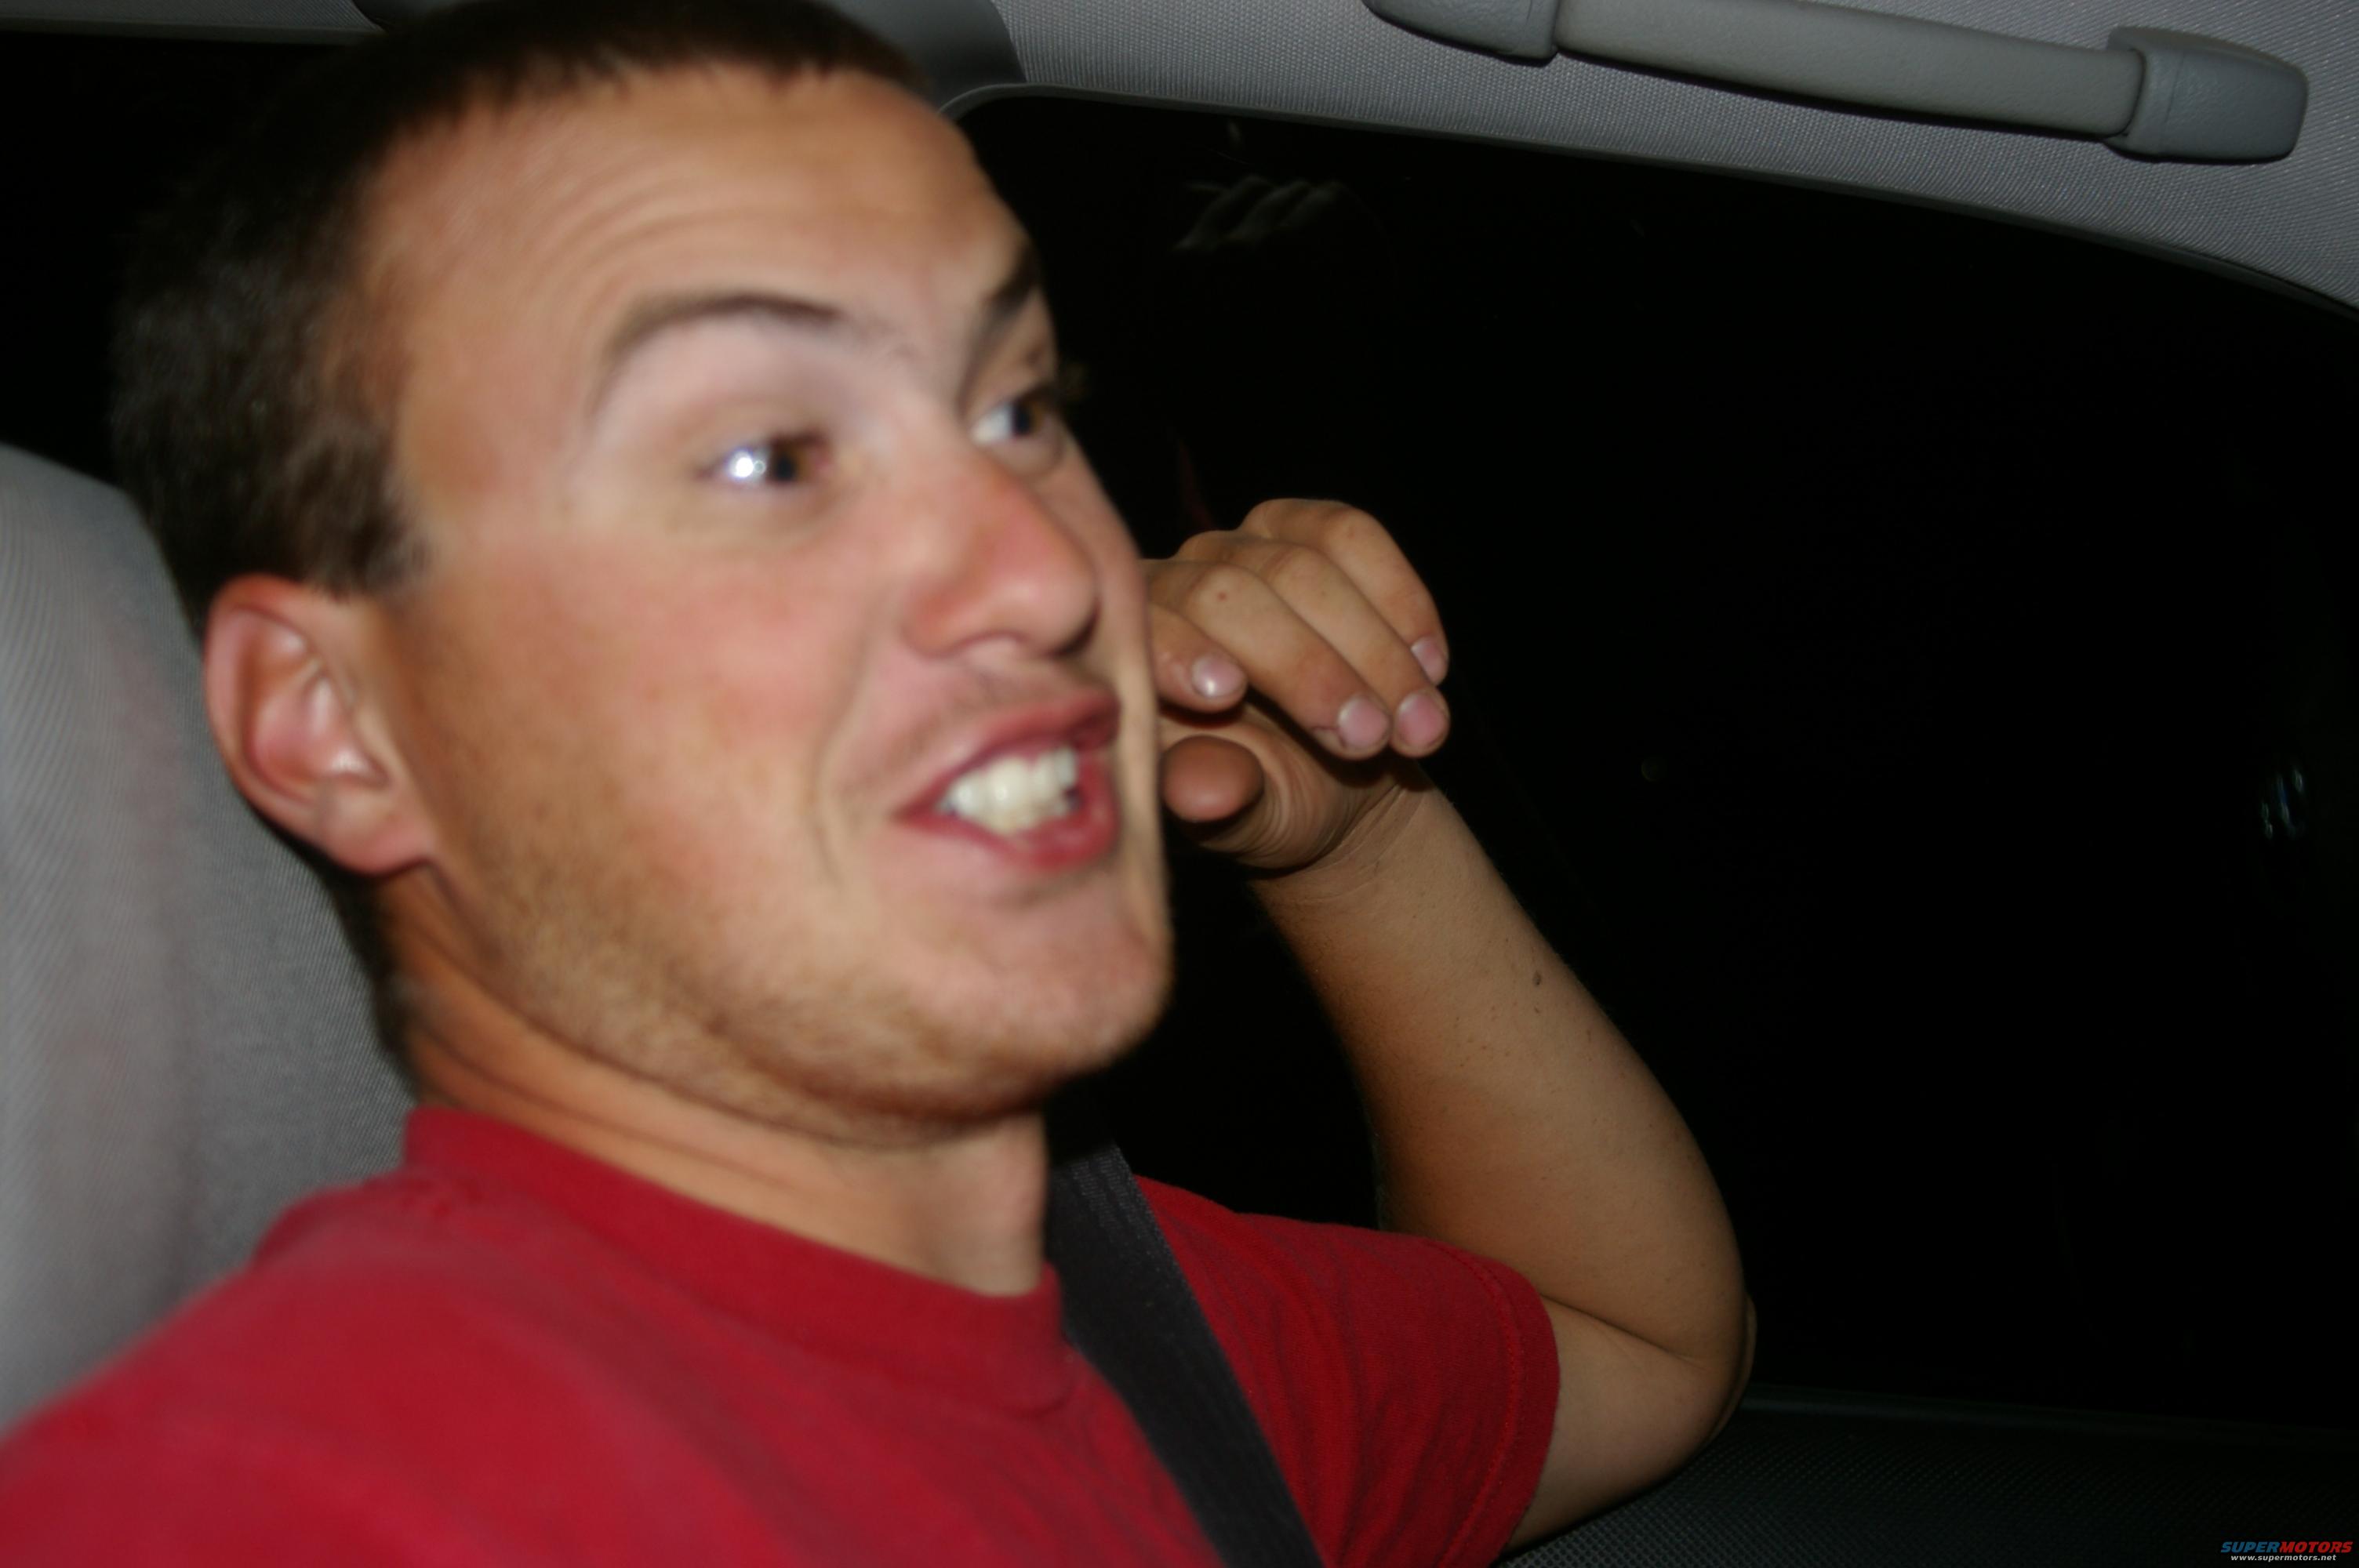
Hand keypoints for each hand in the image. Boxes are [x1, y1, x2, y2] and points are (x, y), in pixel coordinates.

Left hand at [1145, 499, 1449, 874]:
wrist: (1337, 778)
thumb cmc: (1268, 801)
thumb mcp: (1243, 819)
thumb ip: (1217, 799)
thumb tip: (1201, 791)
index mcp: (1129, 657)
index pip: (1140, 630)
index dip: (1179, 650)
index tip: (1225, 696)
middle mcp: (1170, 586)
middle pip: (1229, 595)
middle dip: (1309, 670)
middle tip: (1368, 740)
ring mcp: (1238, 549)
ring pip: (1302, 566)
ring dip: (1374, 652)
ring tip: (1418, 728)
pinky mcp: (1304, 528)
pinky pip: (1352, 535)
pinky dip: (1401, 602)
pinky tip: (1431, 667)